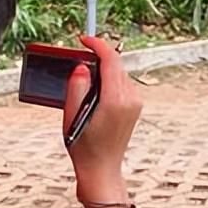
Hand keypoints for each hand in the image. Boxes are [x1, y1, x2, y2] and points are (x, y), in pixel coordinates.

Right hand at [64, 36, 141, 200]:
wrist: (101, 169)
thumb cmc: (84, 146)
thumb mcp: (72, 116)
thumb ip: (76, 87)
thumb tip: (82, 66)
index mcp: (115, 100)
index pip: (111, 60)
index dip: (97, 44)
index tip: (83, 39)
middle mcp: (130, 99)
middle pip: (116, 65)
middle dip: (99, 57)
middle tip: (79, 57)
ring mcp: (136, 103)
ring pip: (120, 73)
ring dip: (104, 70)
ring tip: (85, 81)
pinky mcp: (135, 107)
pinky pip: (122, 84)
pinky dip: (109, 81)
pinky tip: (96, 93)